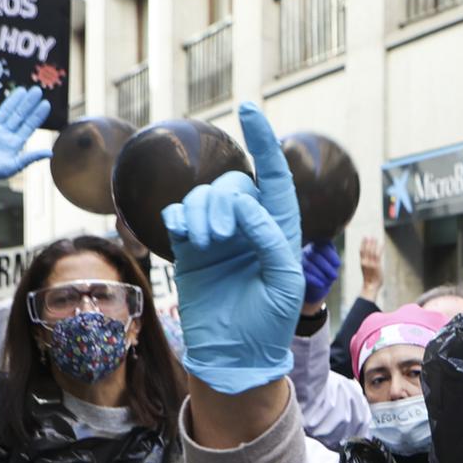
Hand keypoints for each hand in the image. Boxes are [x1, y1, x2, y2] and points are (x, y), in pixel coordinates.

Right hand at [0, 85, 49, 205]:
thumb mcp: (12, 166)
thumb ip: (30, 157)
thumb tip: (51, 153)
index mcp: (13, 144)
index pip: (28, 126)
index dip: (37, 115)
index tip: (46, 104)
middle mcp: (3, 134)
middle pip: (18, 115)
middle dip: (28, 103)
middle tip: (37, 90)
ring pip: (4, 111)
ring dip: (13, 100)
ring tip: (22, 89)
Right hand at [163, 103, 303, 393]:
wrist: (234, 353)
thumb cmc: (269, 321)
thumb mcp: (283, 280)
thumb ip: (270, 239)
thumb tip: (245, 205)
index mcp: (281, 230)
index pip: (275, 177)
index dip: (264, 142)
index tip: (250, 109)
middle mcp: (251, 227)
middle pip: (234, 186)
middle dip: (223, 201)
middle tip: (218, 236)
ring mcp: (220, 236)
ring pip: (205, 198)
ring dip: (202, 211)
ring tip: (203, 241)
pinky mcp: (192, 248)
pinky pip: (180, 215)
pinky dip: (179, 218)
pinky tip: (181, 235)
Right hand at [302, 240, 341, 311]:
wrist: (316, 288)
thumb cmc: (326, 273)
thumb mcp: (332, 265)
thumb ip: (333, 258)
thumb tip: (336, 261)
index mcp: (316, 246)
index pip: (322, 246)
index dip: (330, 255)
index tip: (338, 265)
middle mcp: (305, 252)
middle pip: (315, 256)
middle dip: (327, 267)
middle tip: (335, 276)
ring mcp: (298, 262)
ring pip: (308, 265)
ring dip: (321, 274)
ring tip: (329, 282)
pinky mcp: (295, 273)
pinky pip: (304, 275)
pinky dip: (314, 280)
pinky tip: (322, 285)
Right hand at [358, 234, 383, 299]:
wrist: (370, 287)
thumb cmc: (368, 281)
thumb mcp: (365, 271)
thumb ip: (366, 263)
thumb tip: (368, 258)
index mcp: (361, 263)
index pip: (361, 250)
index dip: (362, 243)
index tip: (364, 237)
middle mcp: (365, 262)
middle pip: (366, 249)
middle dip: (368, 241)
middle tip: (370, 235)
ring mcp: (370, 263)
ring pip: (371, 251)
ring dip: (373, 243)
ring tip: (375, 237)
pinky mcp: (376, 265)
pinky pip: (378, 255)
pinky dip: (380, 248)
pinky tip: (381, 243)